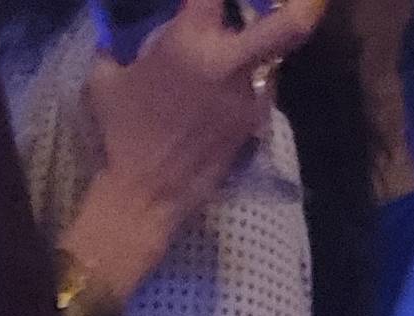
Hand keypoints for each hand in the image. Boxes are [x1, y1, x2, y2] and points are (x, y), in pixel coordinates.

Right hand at [66, 0, 326, 313]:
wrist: (144, 198)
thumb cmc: (120, 134)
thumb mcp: (106, 76)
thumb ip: (123, 41)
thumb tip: (122, 29)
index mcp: (190, 40)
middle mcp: (229, 63)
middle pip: (292, 23)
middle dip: (307, 4)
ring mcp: (248, 97)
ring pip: (275, 55)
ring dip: (260, 46)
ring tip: (237, 50)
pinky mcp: (253, 125)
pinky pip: (260, 88)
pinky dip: (249, 79)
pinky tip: (224, 90)